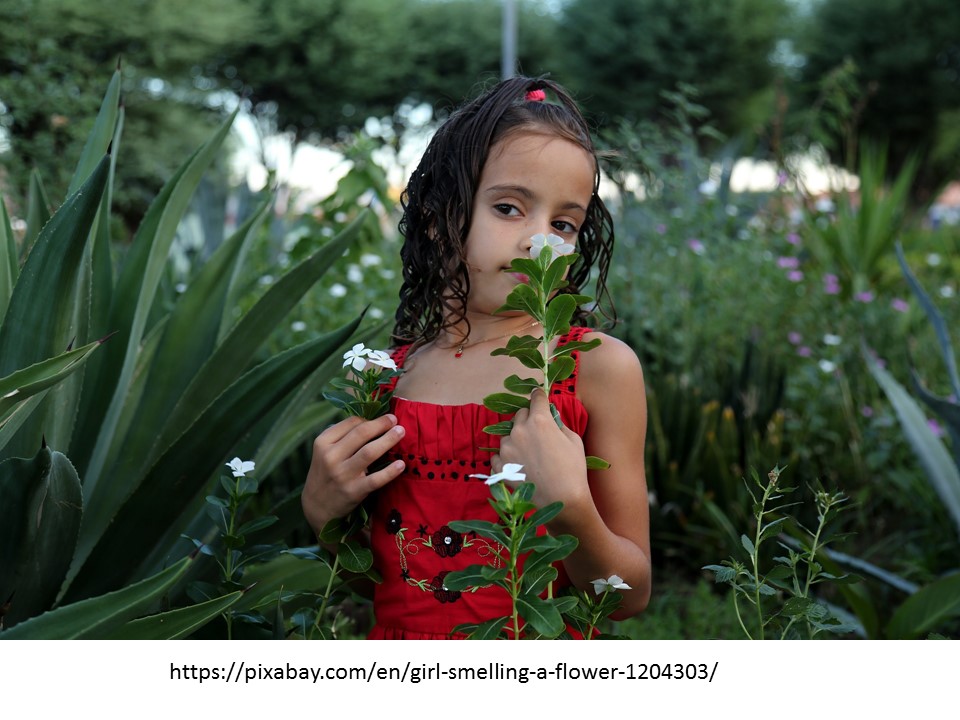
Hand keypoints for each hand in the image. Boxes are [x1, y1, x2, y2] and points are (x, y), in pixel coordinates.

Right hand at [301, 413, 405, 533]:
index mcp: (323, 442)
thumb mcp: (325, 452)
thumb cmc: (326, 473)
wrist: (316, 506)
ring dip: (388, 440)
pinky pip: (375, 479)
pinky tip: (401, 464)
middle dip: (381, 424)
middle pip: (361, 433)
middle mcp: (330, 457)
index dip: (370, 419)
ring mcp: (342, 474)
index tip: (384, 418)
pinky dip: (390, 471)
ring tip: (401, 432)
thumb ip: (343, 436)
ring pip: (369, 452)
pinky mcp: (353, 491)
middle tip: (395, 420)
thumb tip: (372, 420)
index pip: (351, 423)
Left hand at [492, 389, 589, 511]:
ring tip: (528, 453)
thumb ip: (558, 424)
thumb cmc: (573, 470)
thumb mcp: (573, 440)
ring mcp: (507, 448)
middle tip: (537, 430)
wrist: (561, 500)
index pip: (536, 398)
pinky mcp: (501, 465)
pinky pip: (499, 455)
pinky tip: (518, 464)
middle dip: (528, 418)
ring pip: (508, 434)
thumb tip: (551, 418)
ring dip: (516, 438)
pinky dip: (506, 457)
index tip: (539, 395)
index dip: (539, 396)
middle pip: (519, 414)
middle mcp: (520, 430)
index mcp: (539, 421)